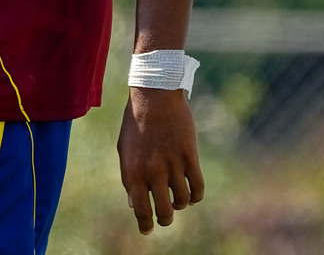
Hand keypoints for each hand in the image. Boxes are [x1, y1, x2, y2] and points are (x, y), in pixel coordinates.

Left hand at [117, 88, 203, 234]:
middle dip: (165, 218)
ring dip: (180, 204)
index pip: (140, 210)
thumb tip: (134, 205)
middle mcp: (152, 171)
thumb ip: (129, 177)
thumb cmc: (136, 122)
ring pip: (182, 201)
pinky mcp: (190, 156)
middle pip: (165, 212)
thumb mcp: (125, 148)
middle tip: (166, 216)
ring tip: (177, 199)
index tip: (147, 229)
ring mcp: (172, 164)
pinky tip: (192, 193)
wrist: (154, 94)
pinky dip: (196, 196)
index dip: (145, 224)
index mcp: (132, 170)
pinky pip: (198, 188)